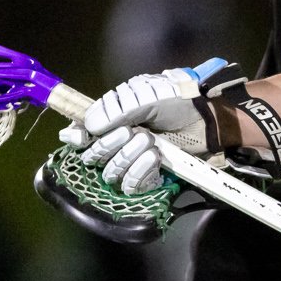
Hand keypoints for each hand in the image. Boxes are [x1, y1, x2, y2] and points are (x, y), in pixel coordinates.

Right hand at [59, 61, 226, 193]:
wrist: (205, 119)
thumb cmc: (175, 101)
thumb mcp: (144, 95)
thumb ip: (115, 109)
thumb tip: (89, 125)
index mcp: (108, 119)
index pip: (79, 134)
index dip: (75, 137)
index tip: (81, 135)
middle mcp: (115, 142)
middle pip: (92, 156)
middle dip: (108, 145)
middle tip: (130, 132)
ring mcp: (130, 161)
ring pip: (111, 172)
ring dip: (128, 157)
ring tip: (150, 141)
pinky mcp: (146, 176)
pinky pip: (130, 185)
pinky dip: (139, 171)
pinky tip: (154, 157)